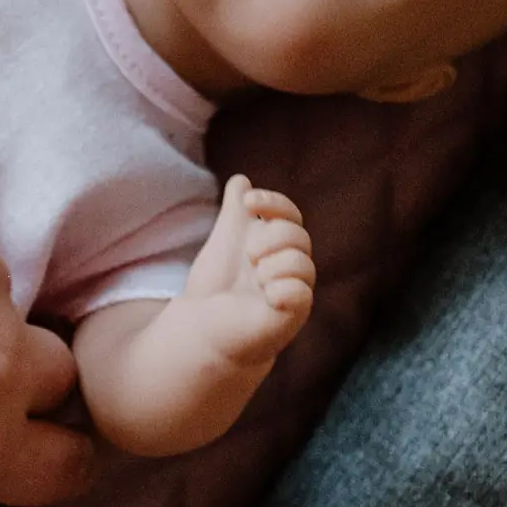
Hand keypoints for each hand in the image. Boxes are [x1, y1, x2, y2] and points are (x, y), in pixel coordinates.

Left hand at [179, 174, 315, 366]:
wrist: (203, 326)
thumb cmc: (217, 286)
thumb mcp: (223, 241)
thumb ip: (234, 212)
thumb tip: (241, 179)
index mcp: (277, 246)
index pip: (290, 214)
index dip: (274, 202)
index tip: (249, 201)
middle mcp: (291, 266)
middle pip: (298, 236)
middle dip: (270, 237)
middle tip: (249, 256)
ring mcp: (294, 291)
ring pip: (303, 263)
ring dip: (272, 265)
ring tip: (255, 279)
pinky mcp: (291, 315)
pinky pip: (301, 294)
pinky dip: (281, 289)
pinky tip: (266, 295)